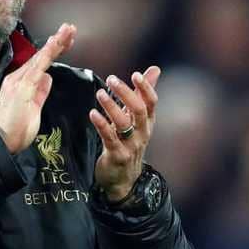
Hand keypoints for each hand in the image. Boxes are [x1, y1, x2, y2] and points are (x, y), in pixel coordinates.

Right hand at [0, 23, 75, 153]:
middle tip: (70, 28)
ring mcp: (18, 81)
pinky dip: (47, 54)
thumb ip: (40, 92)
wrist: (0, 141)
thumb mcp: (33, 109)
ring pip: (40, 57)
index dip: (53, 50)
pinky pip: (37, 66)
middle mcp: (17, 78)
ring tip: (67, 31)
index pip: (40, 63)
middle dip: (57, 41)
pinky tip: (56, 44)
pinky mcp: (22, 87)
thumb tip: (47, 78)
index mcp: (20, 83)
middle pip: (40, 56)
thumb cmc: (15, 129)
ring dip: (55, 44)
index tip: (66, 40)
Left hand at [89, 66, 159, 201]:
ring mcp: (131, 145)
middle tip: (112, 79)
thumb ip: (143, 94)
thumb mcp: (138, 119)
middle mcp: (142, 133)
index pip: (151, 102)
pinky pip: (109, 138)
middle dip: (126, 93)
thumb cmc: (129, 142)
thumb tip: (155, 69)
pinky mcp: (117, 155)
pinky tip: (92, 113)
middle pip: (139, 110)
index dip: (146, 88)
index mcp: (148, 122)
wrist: (123, 178)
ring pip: (124, 123)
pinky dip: (101, 124)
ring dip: (111, 106)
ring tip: (100, 93)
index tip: (135, 74)